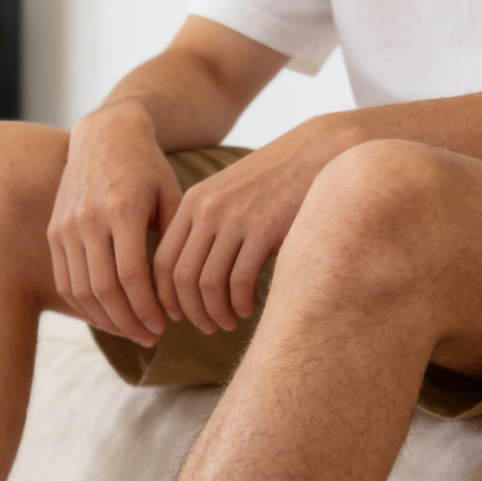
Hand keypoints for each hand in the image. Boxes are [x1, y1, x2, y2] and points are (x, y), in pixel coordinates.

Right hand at [47, 103, 182, 345]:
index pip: (130, 275)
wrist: (105, 135)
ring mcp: (66, 226)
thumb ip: (173, 242)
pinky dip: (85, 307)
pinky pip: (65, 281)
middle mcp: (88, 218)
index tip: (163, 326)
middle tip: (150, 338)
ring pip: (80, 290)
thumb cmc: (147, 167)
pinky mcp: (54, 232)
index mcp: (122, 208)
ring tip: (131, 332)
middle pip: (103, 288)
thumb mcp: (171, 197)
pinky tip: (107, 317)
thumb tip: (177, 296)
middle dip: (128, 321)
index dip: (146, 307)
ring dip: (106, 320)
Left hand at [154, 115, 362, 333]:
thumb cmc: (273, 183)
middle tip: (206, 327)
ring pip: (208, 284)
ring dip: (216, 313)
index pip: (163, 261)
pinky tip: (248, 309)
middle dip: (190, 311)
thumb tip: (188, 277)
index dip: (165, 296)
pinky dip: (239, 303)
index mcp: (193, 202)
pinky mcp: (264, 230)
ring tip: (228, 322)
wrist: (318, 153)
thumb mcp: (228, 195)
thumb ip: (205, 226)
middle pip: (182, 278)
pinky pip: (239, 281)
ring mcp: (235, 219)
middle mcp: (208, 210)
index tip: (176, 316)